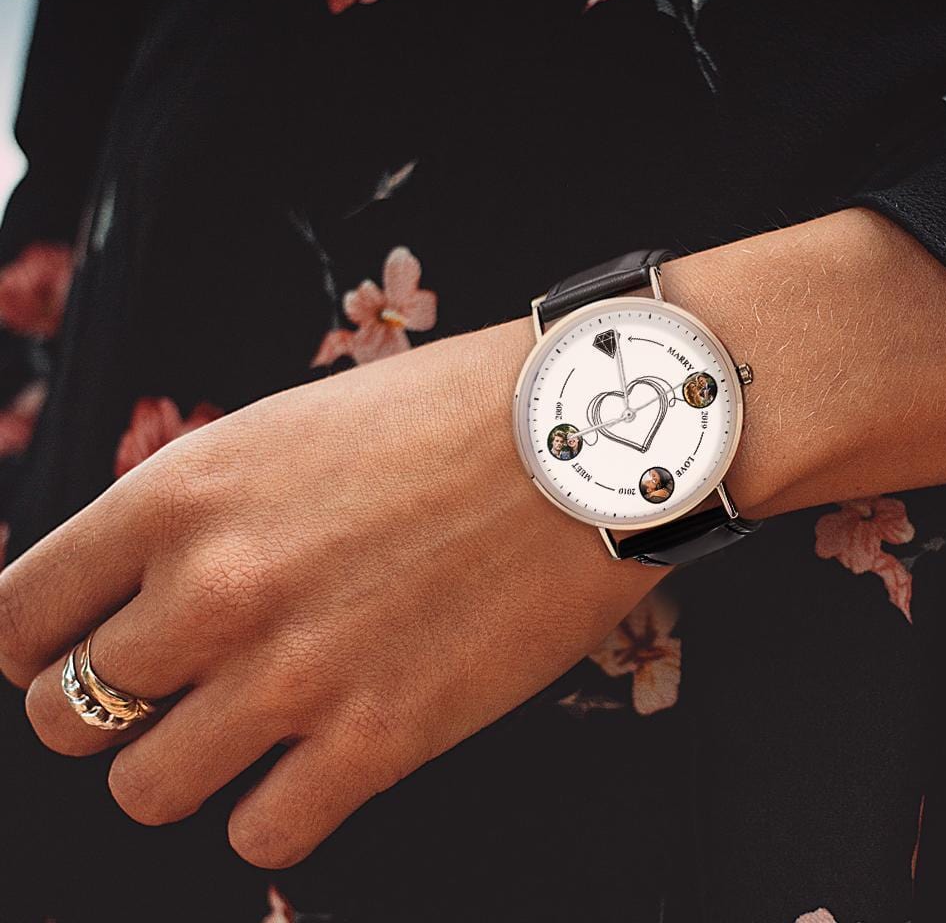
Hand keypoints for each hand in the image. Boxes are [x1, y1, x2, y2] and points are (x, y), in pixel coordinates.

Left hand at [0, 319, 661, 868]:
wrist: (583, 438)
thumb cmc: (445, 418)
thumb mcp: (285, 433)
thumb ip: (196, 515)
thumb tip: (140, 590)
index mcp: (181, 493)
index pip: (20, 614)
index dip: (35, 644)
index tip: (68, 652)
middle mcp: (216, 589)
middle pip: (66, 714)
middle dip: (109, 708)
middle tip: (173, 688)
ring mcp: (293, 673)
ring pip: (145, 788)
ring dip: (184, 765)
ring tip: (246, 727)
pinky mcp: (379, 741)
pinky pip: (261, 833)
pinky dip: (275, 808)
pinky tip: (317, 759)